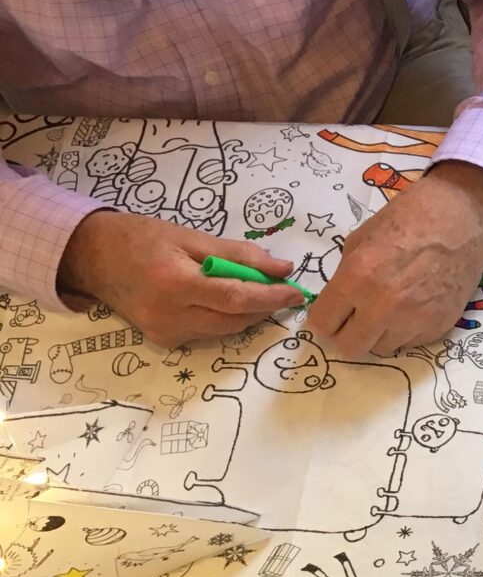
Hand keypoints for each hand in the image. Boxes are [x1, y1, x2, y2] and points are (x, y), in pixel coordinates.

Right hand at [57, 211, 304, 347]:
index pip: (236, 298)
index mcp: (175, 284)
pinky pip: (208, 333)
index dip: (271, 297)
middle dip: (264, 307)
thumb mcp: (190, 236)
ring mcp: (165, 332)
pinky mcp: (164, 340)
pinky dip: (225, 319)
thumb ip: (238, 254)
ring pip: (225, 330)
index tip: (297, 291)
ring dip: (248, 314)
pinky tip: (226, 302)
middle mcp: (169, 315)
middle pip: (235, 319)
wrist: (92, 258)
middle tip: (283, 289)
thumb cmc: (140, 238)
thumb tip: (283, 268)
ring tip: (258, 292)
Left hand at [309, 161, 482, 357]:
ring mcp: (415, 320)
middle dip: (346, 334)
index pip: (322, 323)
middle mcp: (384, 306)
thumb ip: (345, 276)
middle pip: (350, 347)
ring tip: (389, 308)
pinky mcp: (439, 325)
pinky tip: (413, 305)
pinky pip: (410, 342)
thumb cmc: (409, 218)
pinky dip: (406, 329)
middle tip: (354, 319)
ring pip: (381, 348)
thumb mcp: (361, 239)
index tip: (330, 315)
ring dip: (379, 333)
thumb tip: (338, 304)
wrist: (463, 219)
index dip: (323, 319)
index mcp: (358, 277)